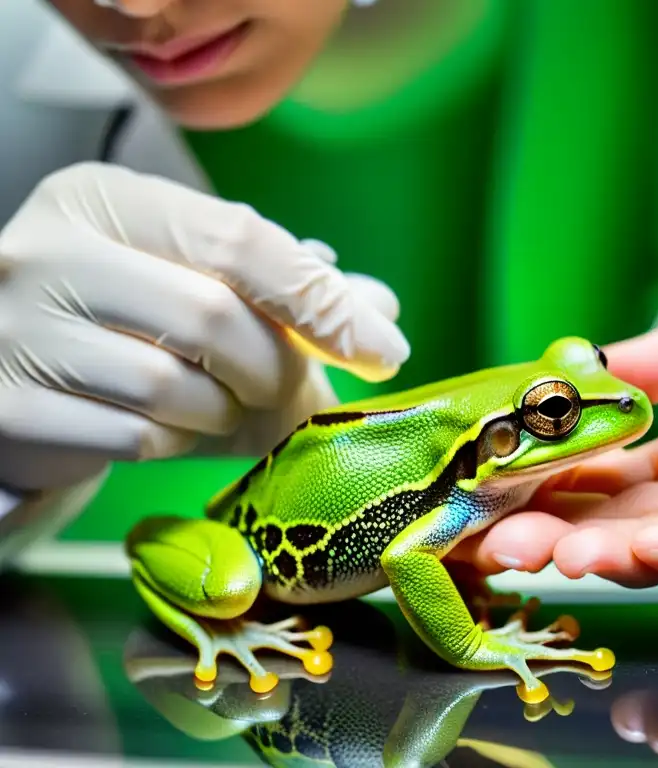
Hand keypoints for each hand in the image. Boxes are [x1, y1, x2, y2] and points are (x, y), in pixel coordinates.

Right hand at [0, 162, 409, 491]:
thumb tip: (380, 308)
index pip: (241, 239)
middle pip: (215, 317)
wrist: (17, 373)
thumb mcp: (202, 284)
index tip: (383, 349)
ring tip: (215, 400)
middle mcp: (49, 251)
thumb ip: (289, 292)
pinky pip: (138, 438)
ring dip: (225, 409)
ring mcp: (17, 331)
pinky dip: (177, 441)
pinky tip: (167, 425)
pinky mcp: (11, 408)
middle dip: (277, 367)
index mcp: (106, 199)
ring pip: (176, 387)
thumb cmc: (128, 322)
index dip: (322, 301)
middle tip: (292, 387)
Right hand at [451, 305, 657, 590]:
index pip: (600, 474)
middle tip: (488, 539)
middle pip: (610, 524)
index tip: (491, 475)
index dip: (546, 477)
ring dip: (597, 554)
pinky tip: (641, 548)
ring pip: (655, 553)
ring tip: (542, 550)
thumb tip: (592, 358)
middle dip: (548, 533)